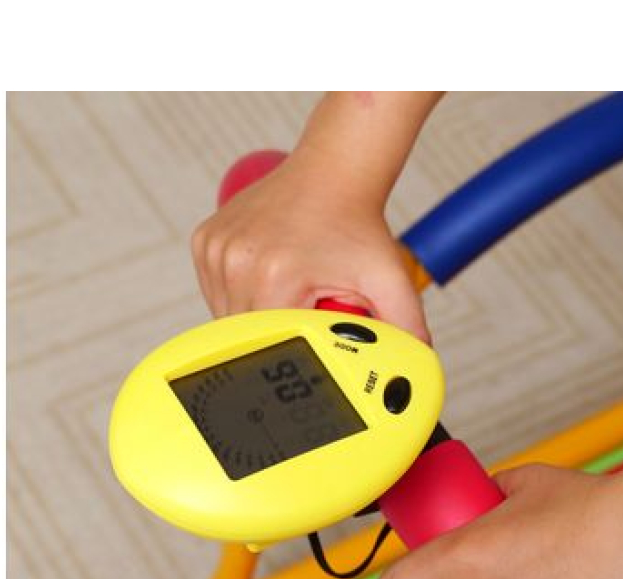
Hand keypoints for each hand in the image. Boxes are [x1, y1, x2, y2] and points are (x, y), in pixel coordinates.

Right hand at [191, 150, 428, 339]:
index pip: (273, 347)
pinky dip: (240, 295)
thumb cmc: (358, 224)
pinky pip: (217, 292)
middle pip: (249, 336)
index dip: (294, 350)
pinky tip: (270, 274)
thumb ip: (407, 326)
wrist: (334, 171)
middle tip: (306, 308)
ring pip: (228, 318)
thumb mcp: (390, 278)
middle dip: (278, 334)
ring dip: (257, 318)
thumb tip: (417, 363)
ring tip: (290, 289)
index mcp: (274, 278)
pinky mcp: (205, 242)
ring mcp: (216, 251)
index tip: (312, 341)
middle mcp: (237, 263)